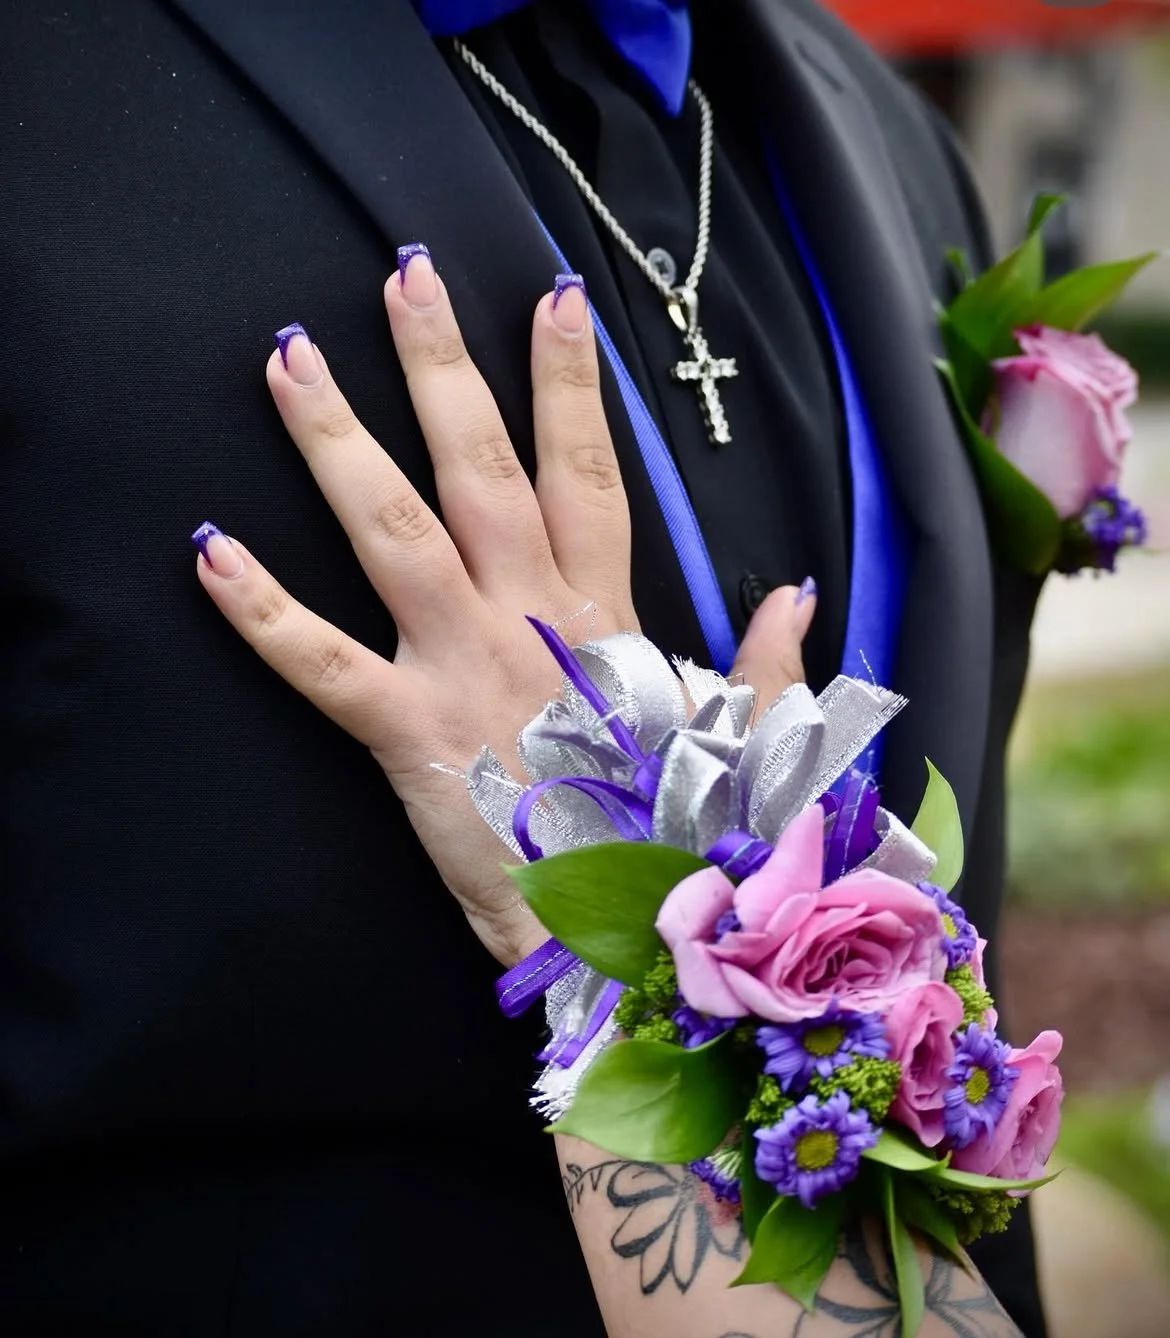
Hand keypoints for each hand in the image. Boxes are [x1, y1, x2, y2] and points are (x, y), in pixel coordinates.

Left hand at [194, 250, 817, 966]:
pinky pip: (324, 665)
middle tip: (405, 272)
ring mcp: (462, 667)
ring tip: (289, 359)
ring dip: (340, 440)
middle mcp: (527, 618)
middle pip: (480, 467)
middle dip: (443, 364)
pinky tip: (208, 550)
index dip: (571, 384)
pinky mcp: (408, 732)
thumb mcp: (738, 737)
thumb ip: (768, 660)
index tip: (552, 298)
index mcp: (603, 616)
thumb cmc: (677, 836)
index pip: (588, 473)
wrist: (629, 938)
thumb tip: (797, 592)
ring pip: (393, 530)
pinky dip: (263, 611)